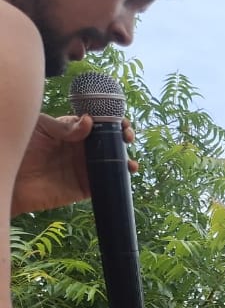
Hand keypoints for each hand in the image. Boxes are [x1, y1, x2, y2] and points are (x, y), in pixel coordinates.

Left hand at [12, 114, 137, 216]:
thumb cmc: (20, 148)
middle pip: (109, 141)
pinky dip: (120, 178)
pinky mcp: (84, 187)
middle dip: (123, 136)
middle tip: (126, 135)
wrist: (8, 178)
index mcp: (71, 131)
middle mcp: (80, 149)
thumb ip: (64, 126)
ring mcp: (84, 168)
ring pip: (112, 161)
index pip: (97, 122)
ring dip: (125, 158)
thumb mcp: (40, 128)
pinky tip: (127, 171)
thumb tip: (90, 122)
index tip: (120, 120)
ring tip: (129, 159)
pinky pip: (107, 182)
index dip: (111, 120)